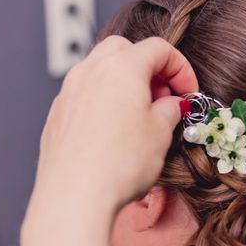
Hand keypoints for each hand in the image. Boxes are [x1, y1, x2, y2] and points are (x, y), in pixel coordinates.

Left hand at [34, 36, 197, 210]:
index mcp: (121, 67)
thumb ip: (169, 110)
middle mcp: (90, 71)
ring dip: (124, 83)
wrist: (73, 196)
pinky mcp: (57, 115)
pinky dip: (104, 101)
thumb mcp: (160, 134)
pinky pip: (85, 94)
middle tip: (163, 97)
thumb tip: (170, 105)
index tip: (188, 92)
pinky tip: (115, 130)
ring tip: (140, 116)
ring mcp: (69, 92)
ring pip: (100, 70)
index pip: (159, 49)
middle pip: (125, 50)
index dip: (181, 68)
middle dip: (149, 68)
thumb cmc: (118, 164)